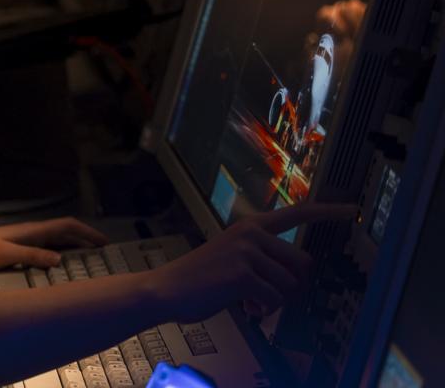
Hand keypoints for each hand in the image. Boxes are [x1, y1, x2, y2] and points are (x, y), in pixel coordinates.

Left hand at [0, 217, 108, 276]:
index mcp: (27, 230)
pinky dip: (52, 259)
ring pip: (50, 243)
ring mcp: (17, 244)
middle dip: (82, 241)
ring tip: (84, 263)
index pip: (64, 225)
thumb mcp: (2, 253)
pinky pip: (38, 255)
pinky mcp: (8, 255)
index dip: (86, 232)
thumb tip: (60, 258)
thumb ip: (31, 255)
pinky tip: (53, 272)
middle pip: (61, 234)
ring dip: (69, 249)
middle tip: (101, 255)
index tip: (105, 242)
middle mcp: (25, 235)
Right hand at [146, 202, 354, 323]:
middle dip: (291, 285)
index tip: (352, 210)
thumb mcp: (234, 257)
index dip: (328, 212)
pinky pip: (274, 299)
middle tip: (266, 293)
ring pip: (290, 285)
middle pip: (302, 263)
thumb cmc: (201, 278)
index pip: (297, 214)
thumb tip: (296, 278)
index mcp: (251, 226)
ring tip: (248, 300)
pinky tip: (243, 307)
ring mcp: (247, 252)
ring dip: (274, 301)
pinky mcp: (243, 273)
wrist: (167, 289)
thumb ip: (263, 258)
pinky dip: (262, 310)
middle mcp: (251, 233)